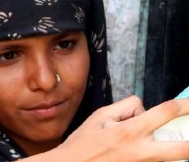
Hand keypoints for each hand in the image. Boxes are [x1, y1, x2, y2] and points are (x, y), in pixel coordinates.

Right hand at [58, 96, 188, 161]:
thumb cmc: (83, 142)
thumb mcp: (100, 116)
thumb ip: (125, 108)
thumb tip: (143, 109)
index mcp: (130, 131)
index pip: (165, 113)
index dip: (185, 105)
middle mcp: (141, 151)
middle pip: (182, 148)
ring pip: (169, 155)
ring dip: (167, 146)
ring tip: (144, 140)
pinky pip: (155, 160)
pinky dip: (152, 153)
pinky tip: (132, 150)